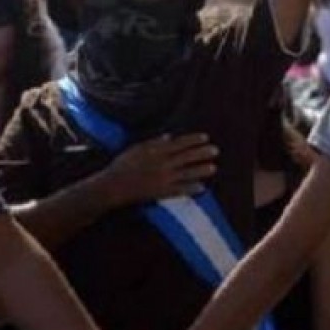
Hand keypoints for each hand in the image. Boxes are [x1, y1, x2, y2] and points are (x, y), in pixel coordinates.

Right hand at [100, 133, 218, 206]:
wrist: (114, 185)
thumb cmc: (123, 165)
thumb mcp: (137, 148)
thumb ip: (154, 142)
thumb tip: (169, 137)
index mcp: (156, 152)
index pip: (179, 144)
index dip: (193, 140)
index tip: (206, 138)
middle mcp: (162, 164)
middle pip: (186, 157)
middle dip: (202, 153)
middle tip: (216, 150)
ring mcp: (162, 179)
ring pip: (186, 173)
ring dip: (201, 170)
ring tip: (213, 168)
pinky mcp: (161, 192)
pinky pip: (179, 190)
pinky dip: (191, 188)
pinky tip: (202, 188)